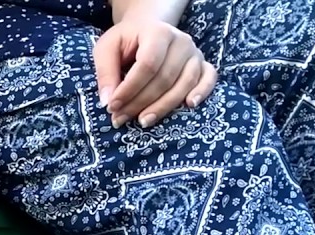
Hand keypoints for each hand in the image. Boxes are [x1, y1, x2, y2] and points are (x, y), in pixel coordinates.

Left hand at [93, 15, 216, 128]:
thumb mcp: (106, 50)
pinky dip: (202, 92)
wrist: (146, 31)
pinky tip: (189, 105)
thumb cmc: (125, 42)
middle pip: (164, 78)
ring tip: (142, 121)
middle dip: (140, 102)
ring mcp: (194, 53)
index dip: (130, 89)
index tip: (112, 106)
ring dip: (163, 107)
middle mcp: (181, 41)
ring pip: (184, 84)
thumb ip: (105, 73)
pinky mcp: (203, 64)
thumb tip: (108, 101)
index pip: (147, 65)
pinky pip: (209, 79)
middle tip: (120, 118)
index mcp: (158, 32)